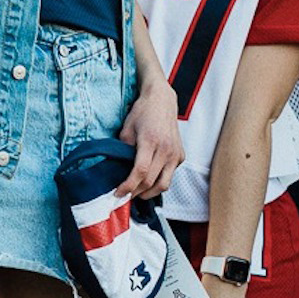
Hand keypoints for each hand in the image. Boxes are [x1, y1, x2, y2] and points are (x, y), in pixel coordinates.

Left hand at [116, 79, 182, 198]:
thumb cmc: (143, 112)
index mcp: (151, 141)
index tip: (118, 193)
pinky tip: (149, 179)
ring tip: (137, 193)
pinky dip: (159, 181)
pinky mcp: (181, 155)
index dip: (128, 187)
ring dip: (149, 193)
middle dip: (136, 193)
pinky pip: (170, 176)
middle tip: (124, 196)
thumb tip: (118, 171)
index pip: (140, 172)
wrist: (162, 101)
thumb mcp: (126, 130)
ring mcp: (175, 153)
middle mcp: (166, 149)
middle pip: (151, 182)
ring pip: (164, 184)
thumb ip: (123, 151)